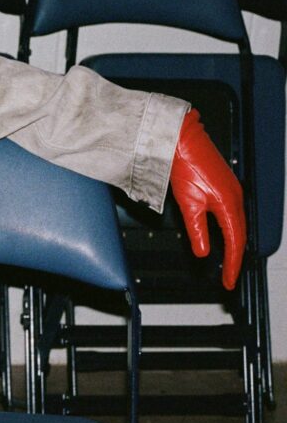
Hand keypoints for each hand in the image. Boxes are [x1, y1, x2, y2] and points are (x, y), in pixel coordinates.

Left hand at [170, 109, 245, 289]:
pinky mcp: (226, 187)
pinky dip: (231, 231)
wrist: (182, 141)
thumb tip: (203, 252)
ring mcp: (233, 191)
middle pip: (240, 236)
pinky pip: (233, 215)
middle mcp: (236, 198)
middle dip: (235, 259)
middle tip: (229, 278)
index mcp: (229, 204)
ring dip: (234, 246)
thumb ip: (197, 230)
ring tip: (228, 264)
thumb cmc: (184, 166)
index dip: (232, 264)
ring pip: (238, 225)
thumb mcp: (188, 204)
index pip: (235, 243)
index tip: (228, 281)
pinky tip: (226, 237)